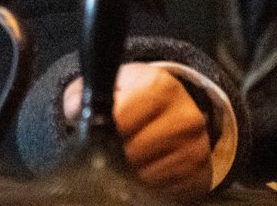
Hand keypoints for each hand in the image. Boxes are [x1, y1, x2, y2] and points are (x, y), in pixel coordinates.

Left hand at [63, 62, 212, 201]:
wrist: (173, 110)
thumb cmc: (135, 97)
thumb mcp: (109, 84)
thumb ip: (85, 93)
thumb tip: (76, 111)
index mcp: (161, 87)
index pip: (122, 119)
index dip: (105, 129)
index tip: (99, 131)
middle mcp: (185, 117)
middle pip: (135, 151)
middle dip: (117, 154)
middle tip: (112, 148)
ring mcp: (197, 147)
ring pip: (149, 175)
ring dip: (131, 172)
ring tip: (128, 158)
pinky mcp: (201, 174)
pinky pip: (165, 190)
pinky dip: (149, 185)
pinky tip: (144, 169)